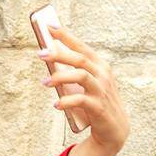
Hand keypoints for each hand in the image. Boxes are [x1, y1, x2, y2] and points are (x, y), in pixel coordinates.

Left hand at [39, 23, 128, 155]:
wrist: (115, 129)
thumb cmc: (96, 101)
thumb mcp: (88, 84)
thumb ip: (73, 71)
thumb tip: (49, 59)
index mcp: (100, 65)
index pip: (82, 47)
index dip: (66, 36)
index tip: (50, 26)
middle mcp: (103, 75)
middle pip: (80, 59)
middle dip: (59, 54)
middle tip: (40, 54)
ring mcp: (102, 90)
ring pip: (81, 76)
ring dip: (60, 77)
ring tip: (45, 83)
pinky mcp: (99, 107)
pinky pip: (81, 100)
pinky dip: (67, 101)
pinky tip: (56, 104)